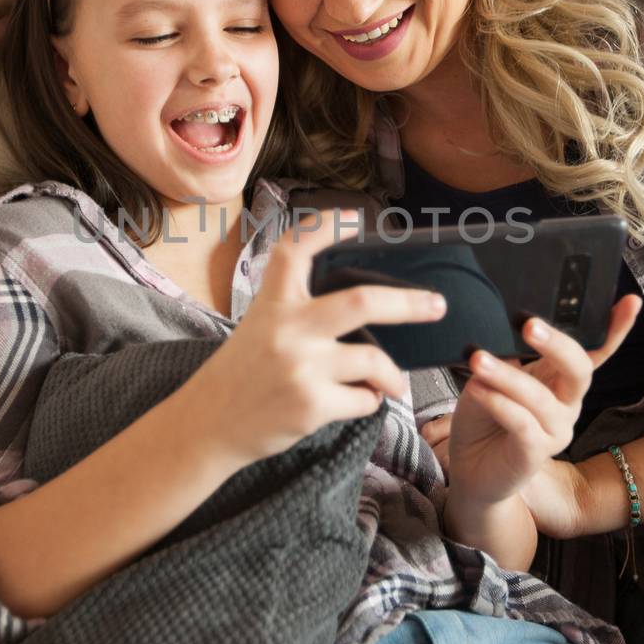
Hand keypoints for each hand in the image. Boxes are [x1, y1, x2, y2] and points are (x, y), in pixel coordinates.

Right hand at [181, 212, 447, 467]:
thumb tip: (366, 311)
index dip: (326, 228)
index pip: (296, 249)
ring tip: (394, 383)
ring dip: (392, 375)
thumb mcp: (259, 327)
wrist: (208, 425)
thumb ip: (300, 313)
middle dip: (409, 304)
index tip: (355, 218)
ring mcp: (301, 366)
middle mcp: (287, 329)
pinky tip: (355, 401)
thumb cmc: (241, 375)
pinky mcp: (311, 404)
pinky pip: (364, 399)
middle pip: (361, 302)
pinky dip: (369, 401)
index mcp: (272, 303)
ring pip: (373, 359)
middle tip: (436, 305)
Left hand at [425, 294, 642, 508]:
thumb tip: (502, 320)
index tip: (629, 301)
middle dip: (557, 345)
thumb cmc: (484, 416)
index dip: (615, 329)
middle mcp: (567, 404)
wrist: (470, 467)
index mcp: (561, 379)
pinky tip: (477, 389)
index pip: (595, 351)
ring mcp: (555, 430)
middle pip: (579, 370)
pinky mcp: (535, 452)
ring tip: (478, 360)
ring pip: (540, 398)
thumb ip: (506, 353)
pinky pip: (522, 423)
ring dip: (507, 376)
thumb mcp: (492, 375)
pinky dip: (498, 402)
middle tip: (529, 325)